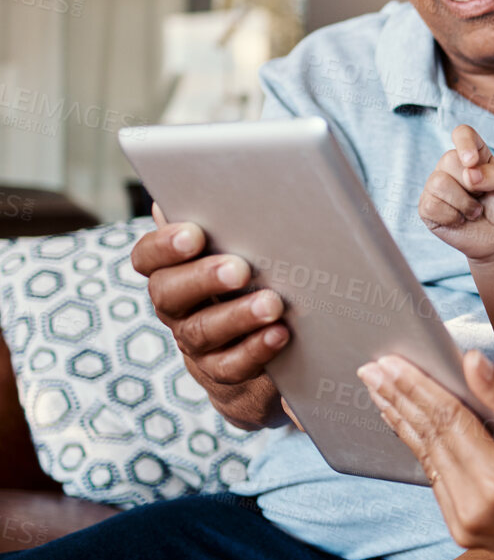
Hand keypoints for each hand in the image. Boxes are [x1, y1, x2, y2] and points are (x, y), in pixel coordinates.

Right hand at [132, 205, 287, 430]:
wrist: (259, 354)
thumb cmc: (250, 284)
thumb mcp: (239, 251)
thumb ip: (223, 224)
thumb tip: (202, 184)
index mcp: (173, 272)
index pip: (147, 258)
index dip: (164, 246)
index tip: (193, 234)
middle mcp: (176, 308)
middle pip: (169, 294)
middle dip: (204, 279)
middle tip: (239, 268)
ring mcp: (195, 344)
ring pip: (202, 331)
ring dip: (238, 316)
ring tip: (272, 303)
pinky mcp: (222, 374)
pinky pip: (232, 366)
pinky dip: (256, 349)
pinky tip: (280, 334)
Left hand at [356, 349, 493, 559]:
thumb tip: (470, 361)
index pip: (447, 421)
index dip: (417, 387)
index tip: (390, 362)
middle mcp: (473, 508)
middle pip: (429, 440)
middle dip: (399, 400)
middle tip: (371, 370)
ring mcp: (464, 525)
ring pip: (427, 461)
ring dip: (402, 423)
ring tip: (379, 394)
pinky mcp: (464, 532)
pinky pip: (437, 481)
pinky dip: (422, 450)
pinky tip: (409, 428)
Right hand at [419, 125, 493, 264]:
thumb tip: (469, 174)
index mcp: (474, 153)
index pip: (462, 134)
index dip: (464, 143)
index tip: (472, 162)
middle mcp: (451, 165)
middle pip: (449, 159)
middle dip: (471, 185)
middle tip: (482, 197)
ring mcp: (436, 185)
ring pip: (438, 183)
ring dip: (464, 204)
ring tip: (474, 211)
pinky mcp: (427, 207)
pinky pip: (432, 206)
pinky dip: (452, 217)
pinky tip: (461, 220)